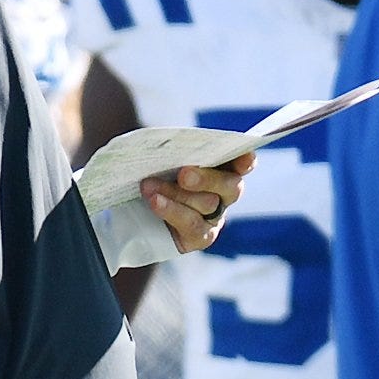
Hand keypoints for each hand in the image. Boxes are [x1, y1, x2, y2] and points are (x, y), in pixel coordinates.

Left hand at [140, 153, 254, 254]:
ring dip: (176, 193)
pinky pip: (192, 224)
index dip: (246, 160)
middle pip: (231, 185)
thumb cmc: (151, 176)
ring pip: (207, 204)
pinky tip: (154, 201)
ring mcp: (215, 217)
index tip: (244, 159)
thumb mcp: (161, 157)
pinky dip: (171, 210)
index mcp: (220, 168)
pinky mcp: (200, 237)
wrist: (132, 211)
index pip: (242, 162)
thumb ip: (174, 149)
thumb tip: (170, 142)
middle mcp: (224, 194)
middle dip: (207, 178)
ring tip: (149, 185)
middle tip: (184, 174)